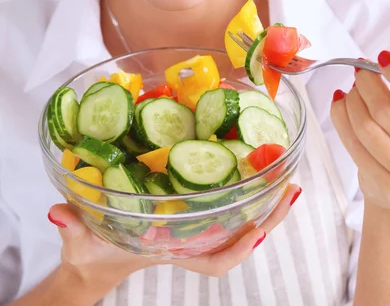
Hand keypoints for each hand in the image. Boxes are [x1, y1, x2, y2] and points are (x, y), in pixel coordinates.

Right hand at [48, 183, 300, 299]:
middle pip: (236, 237)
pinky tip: (252, 167)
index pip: (209, 261)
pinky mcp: (184, 209)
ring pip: (235, 219)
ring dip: (262, 202)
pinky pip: (220, 203)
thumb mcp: (79, 241)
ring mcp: (188, 224)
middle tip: (291, 191)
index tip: (256, 234)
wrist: (94, 257)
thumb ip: (71, 226)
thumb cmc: (91, 251)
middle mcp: (186, 237)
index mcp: (168, 248)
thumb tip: (59, 213)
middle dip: (266, 218)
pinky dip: (240, 188)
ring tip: (286, 176)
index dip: (235, 250)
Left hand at [331, 51, 389, 210]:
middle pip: (384, 110)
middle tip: (363, 72)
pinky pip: (351, 143)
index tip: (383, 58)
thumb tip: (383, 60)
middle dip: (367, 84)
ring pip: (364, 126)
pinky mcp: (384, 185)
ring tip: (353, 89)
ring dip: (352, 100)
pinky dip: (340, 116)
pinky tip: (341, 103)